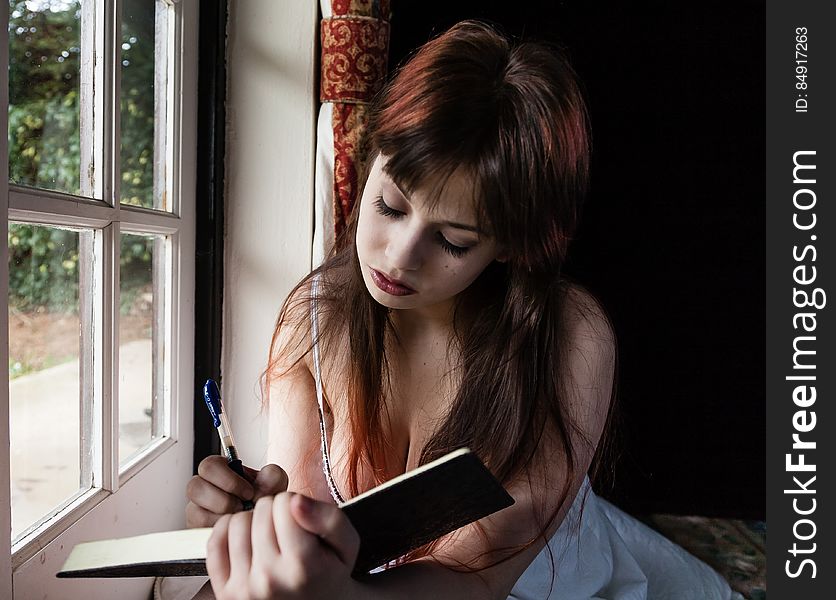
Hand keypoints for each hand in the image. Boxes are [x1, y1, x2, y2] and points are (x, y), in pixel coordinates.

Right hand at [186, 456, 287, 527]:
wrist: (264, 522)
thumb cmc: (264, 499)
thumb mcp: (274, 483)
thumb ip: (272, 475)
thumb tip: (261, 480)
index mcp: (220, 470)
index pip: (209, 466)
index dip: (228, 480)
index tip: (248, 491)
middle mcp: (205, 488)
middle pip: (195, 487)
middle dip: (224, 499)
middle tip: (242, 507)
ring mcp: (198, 509)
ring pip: (194, 511)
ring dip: (220, 516)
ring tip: (237, 518)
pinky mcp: (197, 529)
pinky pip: (198, 531)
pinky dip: (218, 530)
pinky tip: (232, 530)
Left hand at [206, 493, 360, 599]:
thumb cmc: (330, 573)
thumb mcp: (347, 544)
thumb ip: (329, 518)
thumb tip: (295, 501)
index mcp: (302, 566)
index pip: (285, 502)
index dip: (295, 504)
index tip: (302, 521)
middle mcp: (269, 580)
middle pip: (261, 509)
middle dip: (275, 512)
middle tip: (287, 531)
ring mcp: (244, 589)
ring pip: (237, 521)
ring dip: (253, 522)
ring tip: (269, 537)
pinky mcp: (225, 592)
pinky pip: (215, 542)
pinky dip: (228, 533)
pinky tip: (247, 540)